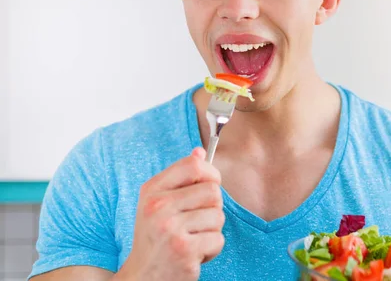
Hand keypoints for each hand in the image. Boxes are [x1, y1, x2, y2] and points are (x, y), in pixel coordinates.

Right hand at [116, 148, 224, 280]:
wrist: (143, 277)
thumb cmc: (155, 238)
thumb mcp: (159, 203)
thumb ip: (180, 177)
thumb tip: (200, 151)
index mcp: (152, 190)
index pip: (194, 165)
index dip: (210, 174)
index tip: (209, 186)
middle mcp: (158, 207)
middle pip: (213, 191)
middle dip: (212, 208)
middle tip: (196, 223)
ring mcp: (170, 228)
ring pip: (218, 216)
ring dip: (211, 231)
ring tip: (192, 239)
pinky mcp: (184, 250)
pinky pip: (218, 239)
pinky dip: (211, 250)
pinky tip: (194, 254)